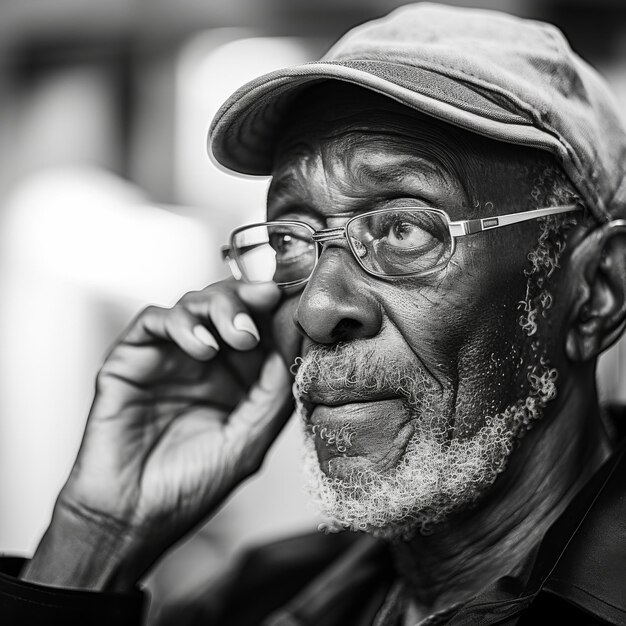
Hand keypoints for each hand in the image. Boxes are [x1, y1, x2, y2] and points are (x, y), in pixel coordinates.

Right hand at [23, 279, 294, 589]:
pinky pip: (154, 322)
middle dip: (250, 299)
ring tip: (239, 335)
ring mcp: (167, 358)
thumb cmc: (187, 488)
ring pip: (193, 304)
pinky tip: (202, 348)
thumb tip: (298, 343)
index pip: (258, 327)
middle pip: (226, 306)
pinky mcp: (130, 359)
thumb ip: (275, 392)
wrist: (130, 520)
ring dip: (221, 308)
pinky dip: (181, 325)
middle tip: (268, 304)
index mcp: (234, 379)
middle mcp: (202, 363)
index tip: (299, 296)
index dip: (277, 309)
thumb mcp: (249, 440)